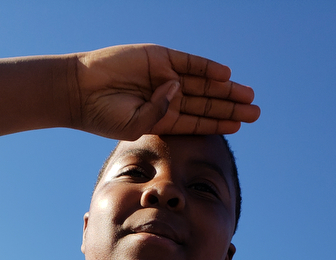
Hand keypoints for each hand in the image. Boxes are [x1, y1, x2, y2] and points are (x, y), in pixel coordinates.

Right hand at [69, 44, 259, 140]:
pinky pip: (189, 62)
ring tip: (248, 96)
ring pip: (203, 82)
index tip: (239, 126)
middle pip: (206, 101)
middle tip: (256, 112)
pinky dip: (207, 68)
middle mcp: (167, 96)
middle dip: (231, 106)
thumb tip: (177, 88)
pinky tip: (226, 75)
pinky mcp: (158, 58)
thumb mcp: (134, 126)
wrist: (80, 91)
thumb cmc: (103, 115)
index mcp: (162, 118)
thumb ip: (158, 113)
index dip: (219, 122)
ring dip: (226, 89)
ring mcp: (164, 75)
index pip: (198, 121)